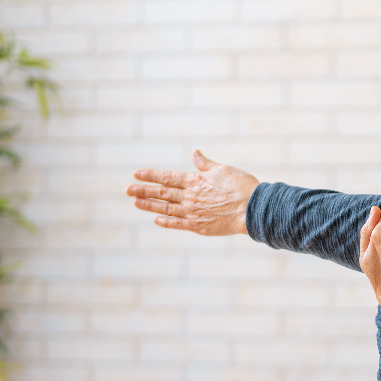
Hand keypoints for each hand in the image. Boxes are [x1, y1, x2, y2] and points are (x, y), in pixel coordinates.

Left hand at [127, 150, 257, 235]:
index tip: (136, 174)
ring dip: (149, 206)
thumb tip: (194, 153)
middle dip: (143, 191)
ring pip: (166, 209)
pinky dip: (166, 222)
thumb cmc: (241, 187)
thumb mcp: (222, 170)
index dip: (150, 175)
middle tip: (127, 190)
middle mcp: (189, 197)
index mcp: (195, 181)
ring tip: (136, 203)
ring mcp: (192, 213)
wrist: (252, 209)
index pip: (167, 177)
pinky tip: (156, 220)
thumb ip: (205, 164)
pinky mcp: (199, 227)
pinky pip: (178, 224)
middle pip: (161, 193)